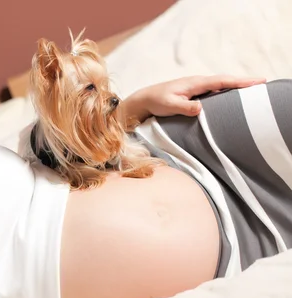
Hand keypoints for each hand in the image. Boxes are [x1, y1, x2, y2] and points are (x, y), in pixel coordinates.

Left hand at [124, 75, 266, 121]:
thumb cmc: (156, 102)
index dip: (239, 82)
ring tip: (252, 88)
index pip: (222, 81)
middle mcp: (197, 83)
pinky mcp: (193, 93)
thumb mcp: (169, 105)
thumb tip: (201, 108)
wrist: (144, 99)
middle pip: (225, 80)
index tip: (256, 82)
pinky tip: (231, 96)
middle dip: (243, 81)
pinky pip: (214, 90)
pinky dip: (225, 90)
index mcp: (195, 84)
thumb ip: (185, 107)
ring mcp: (196, 87)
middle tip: (262, 83)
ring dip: (235, 85)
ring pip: (220, 85)